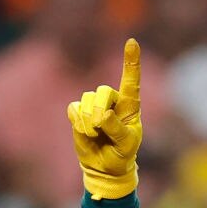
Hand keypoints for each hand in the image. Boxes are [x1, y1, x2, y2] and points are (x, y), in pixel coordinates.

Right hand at [67, 38, 141, 199]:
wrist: (106, 165)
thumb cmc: (122, 153)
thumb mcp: (126, 144)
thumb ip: (117, 129)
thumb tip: (102, 115)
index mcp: (130, 105)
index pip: (131, 80)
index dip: (131, 61)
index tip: (132, 42)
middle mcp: (113, 100)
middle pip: (102, 92)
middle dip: (99, 110)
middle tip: (101, 127)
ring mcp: (94, 104)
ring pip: (86, 101)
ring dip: (89, 121)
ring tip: (96, 134)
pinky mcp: (79, 111)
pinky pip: (73, 109)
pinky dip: (78, 122)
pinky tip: (86, 132)